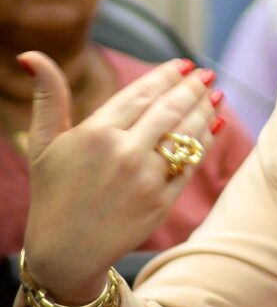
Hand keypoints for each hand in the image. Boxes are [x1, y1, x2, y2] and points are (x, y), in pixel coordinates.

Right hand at [20, 53, 221, 303]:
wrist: (66, 251)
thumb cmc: (54, 192)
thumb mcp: (43, 144)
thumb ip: (49, 97)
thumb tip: (31, 55)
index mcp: (95, 134)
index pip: (141, 94)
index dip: (166, 75)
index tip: (184, 64)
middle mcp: (123, 153)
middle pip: (169, 109)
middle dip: (192, 88)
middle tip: (207, 74)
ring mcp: (146, 177)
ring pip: (185, 133)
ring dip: (205, 110)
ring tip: (215, 95)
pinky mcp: (162, 200)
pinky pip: (191, 163)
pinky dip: (206, 141)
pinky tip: (214, 125)